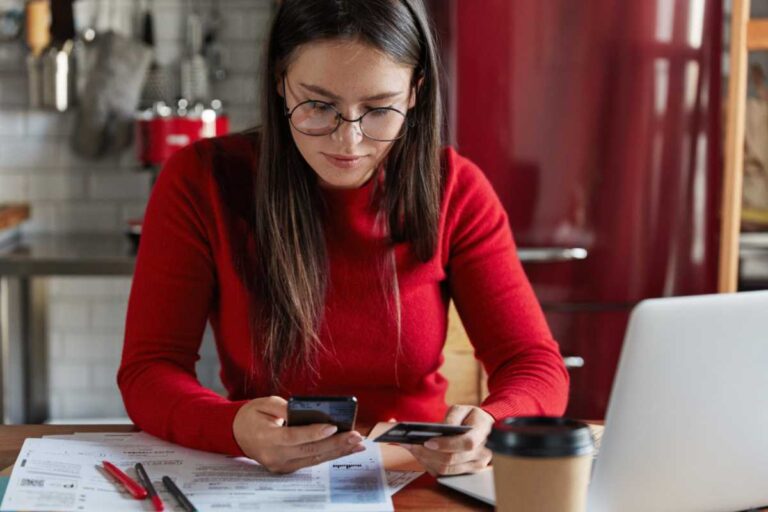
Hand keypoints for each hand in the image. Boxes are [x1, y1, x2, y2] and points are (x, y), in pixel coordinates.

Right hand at [232, 396, 364, 473]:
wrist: (237, 433)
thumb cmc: (253, 415)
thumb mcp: (264, 403)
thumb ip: (283, 406)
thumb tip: (305, 410)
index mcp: (266, 438)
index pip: (294, 437)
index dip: (314, 433)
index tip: (333, 426)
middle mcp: (274, 456)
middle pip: (309, 451)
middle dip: (336, 443)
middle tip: (356, 436)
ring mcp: (281, 465)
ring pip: (314, 459)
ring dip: (338, 452)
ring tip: (357, 444)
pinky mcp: (287, 468)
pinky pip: (311, 462)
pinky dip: (329, 455)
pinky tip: (345, 448)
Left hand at [406, 405, 493, 475]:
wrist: (484, 429)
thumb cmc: (472, 417)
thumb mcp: (463, 409)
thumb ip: (453, 416)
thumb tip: (442, 428)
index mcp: (482, 434)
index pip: (465, 443)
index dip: (445, 444)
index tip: (427, 442)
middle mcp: (481, 454)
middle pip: (451, 460)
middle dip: (427, 453)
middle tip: (410, 444)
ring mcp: (475, 466)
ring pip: (446, 470)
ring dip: (426, 460)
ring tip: (412, 449)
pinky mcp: (466, 473)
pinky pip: (444, 474)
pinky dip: (430, 465)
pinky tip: (420, 456)